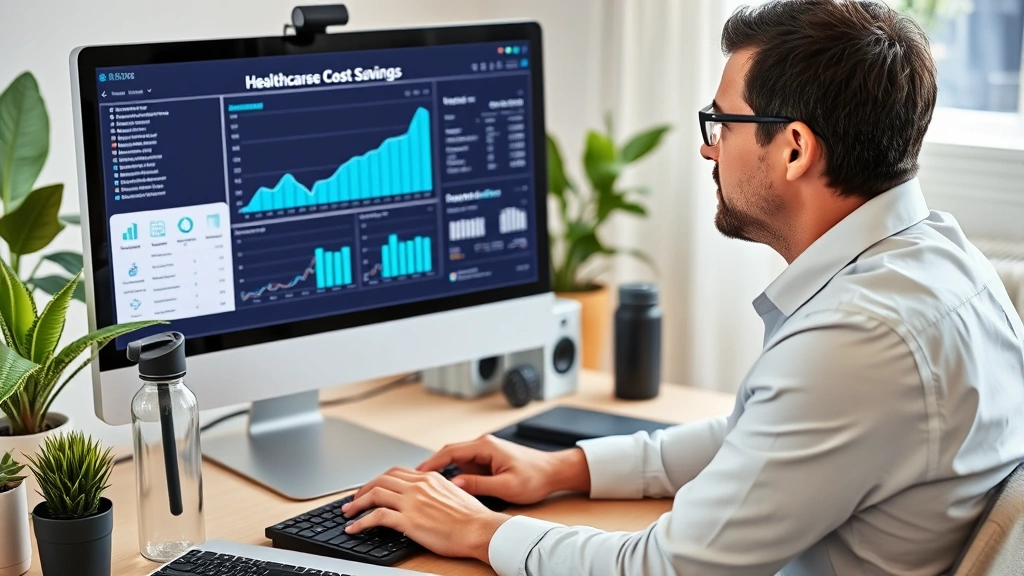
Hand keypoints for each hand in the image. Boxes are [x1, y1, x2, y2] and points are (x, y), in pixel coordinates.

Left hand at [342, 467, 507, 562]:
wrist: (479, 529)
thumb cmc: (472, 517)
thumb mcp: (454, 494)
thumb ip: (436, 491)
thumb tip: (427, 498)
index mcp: (429, 478)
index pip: (396, 473)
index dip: (379, 480)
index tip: (371, 488)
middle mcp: (418, 486)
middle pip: (381, 480)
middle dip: (363, 490)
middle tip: (354, 500)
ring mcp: (412, 502)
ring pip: (375, 494)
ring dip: (357, 504)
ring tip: (347, 512)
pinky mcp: (409, 520)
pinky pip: (377, 517)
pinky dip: (361, 522)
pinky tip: (355, 528)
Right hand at [416, 434, 590, 504]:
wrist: (553, 472)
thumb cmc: (535, 477)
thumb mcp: (506, 486)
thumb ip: (479, 485)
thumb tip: (455, 485)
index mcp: (486, 446)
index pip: (450, 451)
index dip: (431, 463)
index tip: (417, 473)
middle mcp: (483, 446)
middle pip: (449, 454)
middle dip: (432, 467)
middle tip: (415, 482)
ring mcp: (485, 452)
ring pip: (457, 461)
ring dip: (444, 473)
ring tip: (428, 488)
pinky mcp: (488, 460)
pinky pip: (466, 466)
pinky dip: (456, 476)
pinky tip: (449, 489)